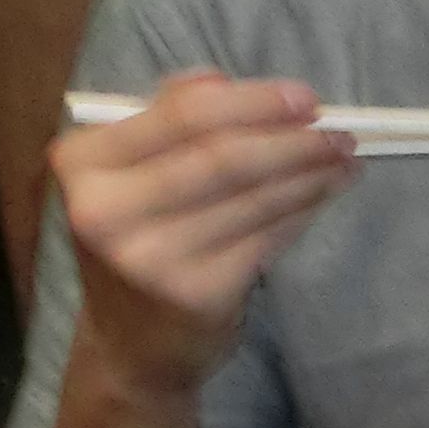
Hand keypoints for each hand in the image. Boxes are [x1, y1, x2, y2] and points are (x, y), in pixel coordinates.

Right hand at [54, 73, 353, 388]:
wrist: (131, 346)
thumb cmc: (139, 242)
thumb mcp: (130, 175)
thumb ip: (169, 120)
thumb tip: (224, 81)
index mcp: (84, 163)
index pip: (182, 116)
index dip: (253, 103)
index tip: (305, 97)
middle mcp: (107, 210)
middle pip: (222, 158)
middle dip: (293, 141)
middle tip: (341, 132)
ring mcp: (150, 257)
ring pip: (253, 199)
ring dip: (310, 175)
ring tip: (345, 159)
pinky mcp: (196, 295)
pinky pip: (266, 239)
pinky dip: (303, 211)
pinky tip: (325, 195)